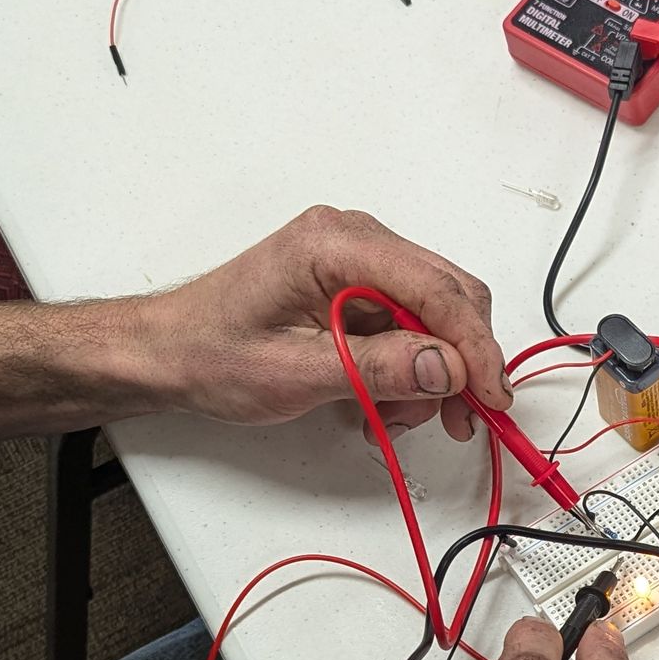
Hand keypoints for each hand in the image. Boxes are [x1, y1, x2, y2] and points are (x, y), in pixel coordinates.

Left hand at [139, 205, 508, 440]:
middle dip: (459, 362)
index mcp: (335, 244)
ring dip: (431, 372)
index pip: (435, 288)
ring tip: (393, 418)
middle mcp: (354, 239)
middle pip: (447, 294)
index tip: (491, 397)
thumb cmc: (211, 352)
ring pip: (434, 314)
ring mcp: (357, 260)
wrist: (168, 351)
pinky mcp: (356, 284)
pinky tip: (380, 401)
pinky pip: (408, 323)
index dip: (474, 346)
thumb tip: (447, 367)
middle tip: (459, 420)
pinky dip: (408, 367)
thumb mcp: (294, 373)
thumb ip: (376, 368)